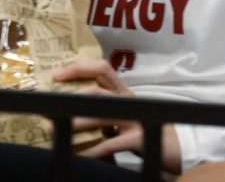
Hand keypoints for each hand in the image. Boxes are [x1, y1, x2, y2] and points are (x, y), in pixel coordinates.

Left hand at [53, 59, 181, 173]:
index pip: (101, 68)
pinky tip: (78, 156)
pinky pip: (110, 144)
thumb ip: (102, 110)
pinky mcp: (140, 139)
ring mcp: (136, 119)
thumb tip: (65, 110)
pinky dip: (91, 150)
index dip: (78, 68)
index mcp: (122, 92)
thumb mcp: (123, 115)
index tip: (56, 76)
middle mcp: (129, 101)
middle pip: (96, 93)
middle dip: (69, 102)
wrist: (177, 150)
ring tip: (55, 133)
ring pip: (100, 116)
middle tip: (47, 112)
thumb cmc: (142, 131)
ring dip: (74, 124)